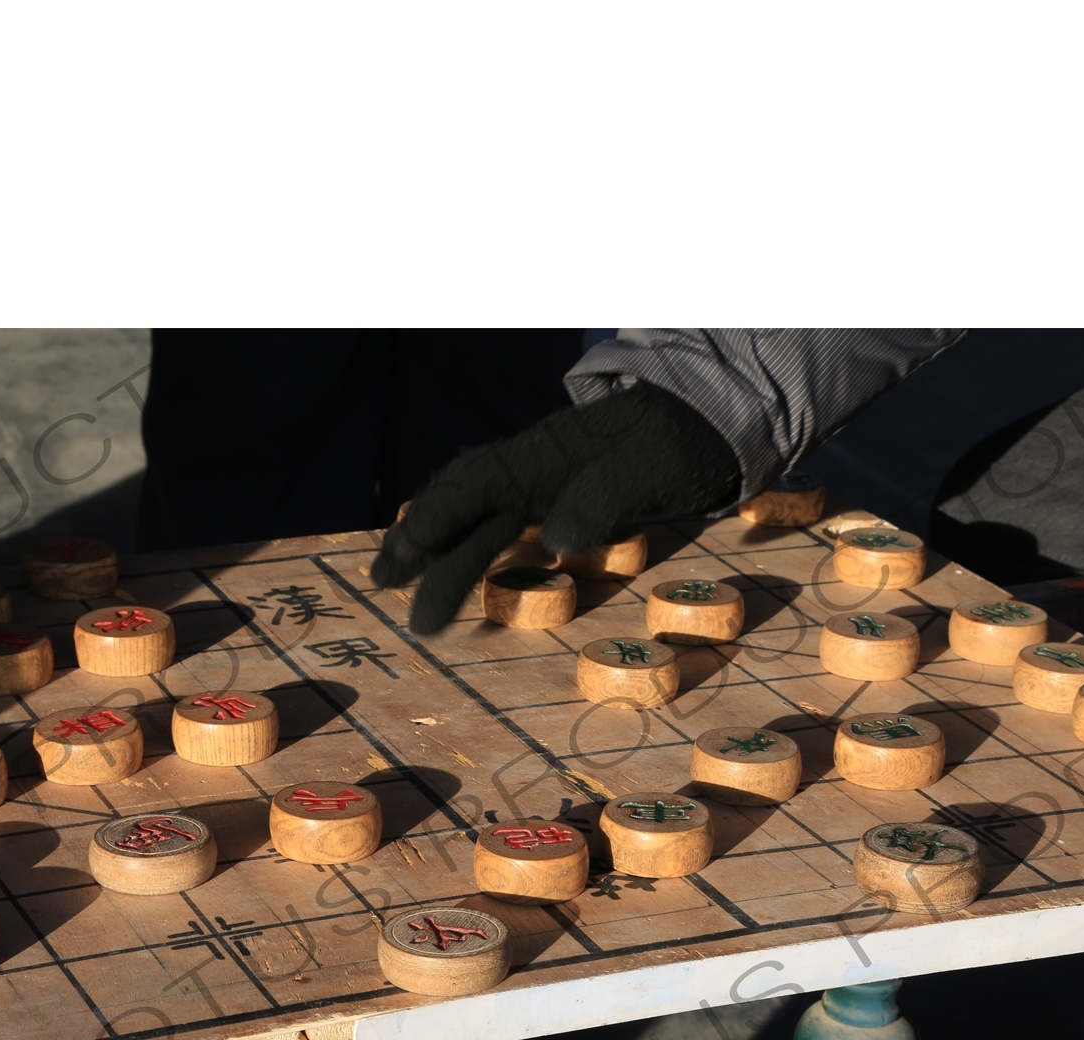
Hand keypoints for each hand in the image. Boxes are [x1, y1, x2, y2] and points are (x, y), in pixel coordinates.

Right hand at [371, 382, 740, 633]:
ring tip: (391, 570)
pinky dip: (455, 525)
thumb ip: (603, 499)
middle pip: (461, 503)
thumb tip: (556, 540)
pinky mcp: (545, 489)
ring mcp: (534, 476)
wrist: (701, 413)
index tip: (409, 549)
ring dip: (426, 536)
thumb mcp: (651, 470)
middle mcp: (528, 466)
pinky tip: (440, 544)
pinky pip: (486, 507)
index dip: (440, 518)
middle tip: (382, 582)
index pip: (478, 488)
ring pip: (466, 505)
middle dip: (419, 542)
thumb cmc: (680, 442)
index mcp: (545, 459)